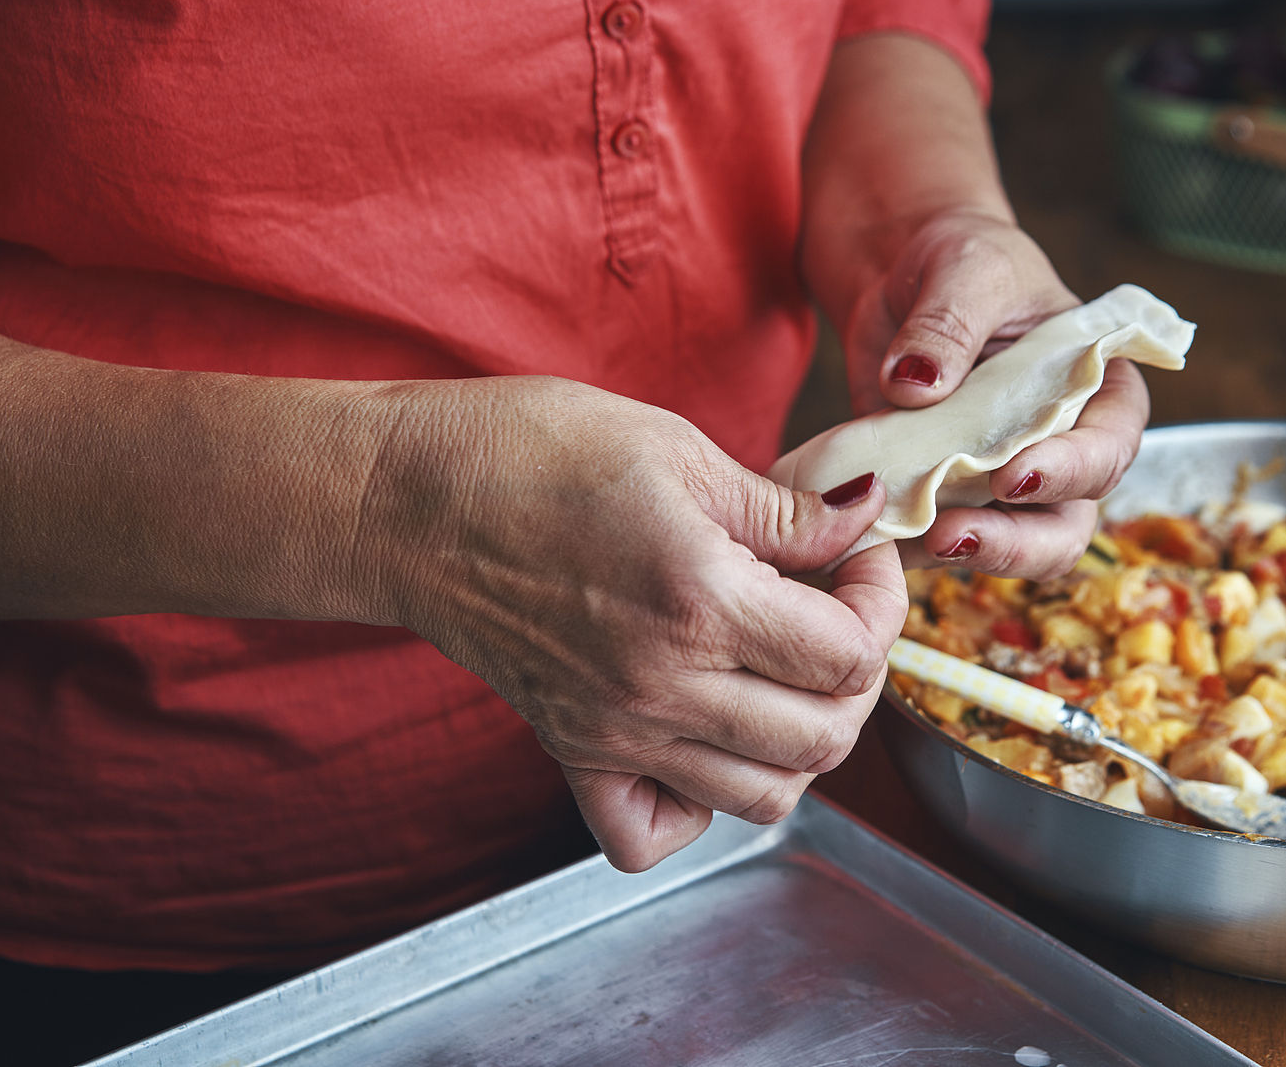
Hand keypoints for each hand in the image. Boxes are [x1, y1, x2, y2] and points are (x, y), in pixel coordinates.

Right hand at [355, 376, 906, 871]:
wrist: (405, 499)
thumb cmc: (532, 452)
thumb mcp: (678, 452)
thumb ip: (784, 510)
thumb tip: (865, 516)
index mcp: (701, 602)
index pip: (851, 654)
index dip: (881, 599)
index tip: (858, 556)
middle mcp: (663, 688)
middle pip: (826, 736)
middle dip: (858, 672)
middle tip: (832, 608)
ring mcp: (617, 732)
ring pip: (765, 797)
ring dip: (802, 741)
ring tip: (784, 670)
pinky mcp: (574, 750)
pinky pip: (653, 833)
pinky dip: (699, 808)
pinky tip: (706, 737)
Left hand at [840, 210, 1150, 578]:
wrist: (897, 268)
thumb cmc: (958, 253)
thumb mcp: (964, 266)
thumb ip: (949, 322)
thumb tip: (917, 384)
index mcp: (1095, 386)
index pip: (1110, 445)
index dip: (1074, 471)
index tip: (1013, 474)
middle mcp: (1057, 443)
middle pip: (1067, 521)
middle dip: (1018, 542)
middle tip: (956, 535)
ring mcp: (997, 476)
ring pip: (1008, 545)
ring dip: (966, 557)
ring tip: (913, 543)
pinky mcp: (939, 490)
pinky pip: (933, 535)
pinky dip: (908, 545)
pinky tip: (871, 539)